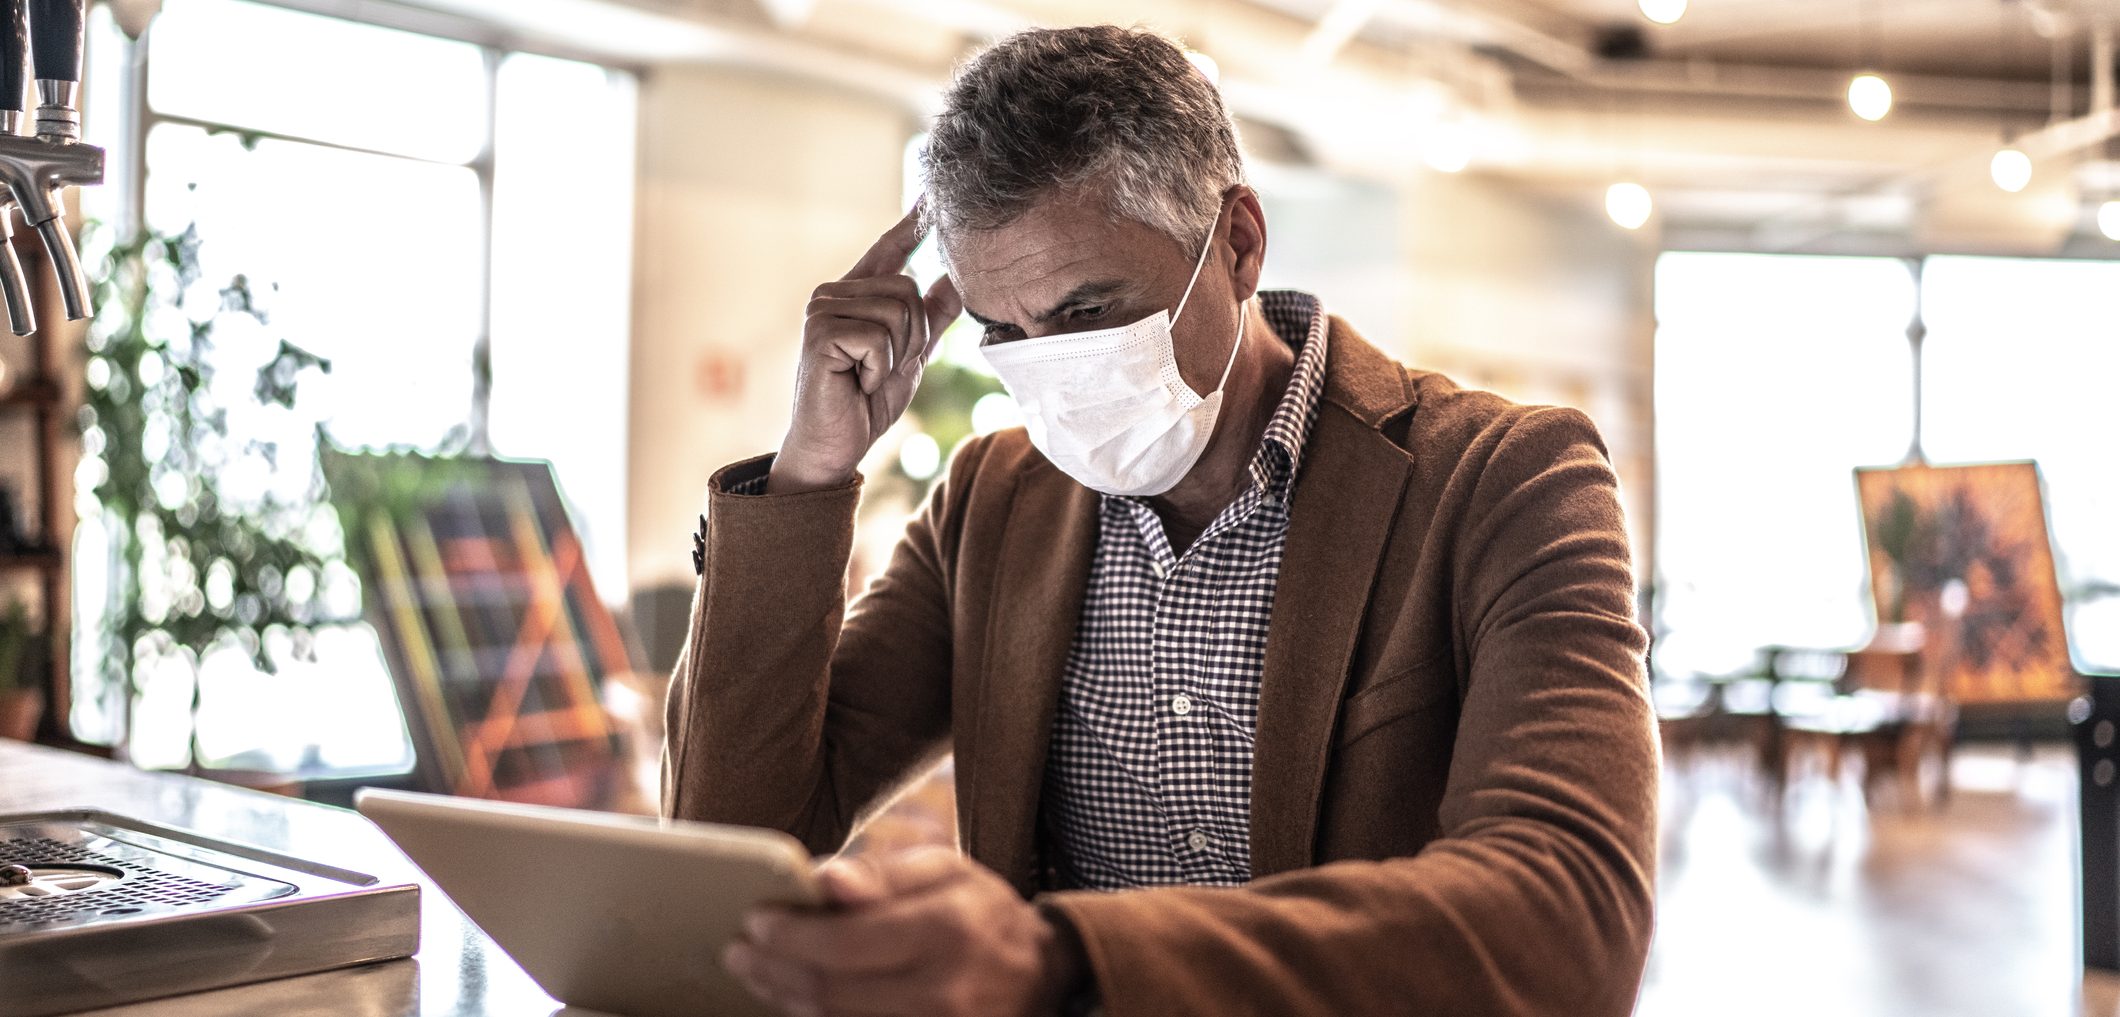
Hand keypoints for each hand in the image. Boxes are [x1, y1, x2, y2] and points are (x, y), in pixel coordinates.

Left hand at [723, 846, 1083, 1016]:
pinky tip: (795, 997)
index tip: (755, 919)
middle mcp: (942, 990)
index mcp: (946, 930)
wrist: (1041, 976)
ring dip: (784, 998)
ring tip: (758, 972)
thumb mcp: (947, 871)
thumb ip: (883, 873)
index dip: (788, 934)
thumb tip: (822, 878)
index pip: (844, 942)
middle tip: (738, 950)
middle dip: (771, 969)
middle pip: (828, 991)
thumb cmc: (982, 913)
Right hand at [770, 203, 962, 493]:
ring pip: (899, 310)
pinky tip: (857, 383)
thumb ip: (930, 320)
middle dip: (913, 337)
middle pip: (908, 289)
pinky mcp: (820, 332)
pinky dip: (880, 369)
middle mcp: (832, 295)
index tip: (929, 200)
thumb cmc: (865, 405)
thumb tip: (954, 280)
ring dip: (897, 355)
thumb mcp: (910, 357)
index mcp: (852, 297)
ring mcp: (822, 310)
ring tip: (868, 376)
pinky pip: (881, 336)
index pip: (885, 253)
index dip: (908, 227)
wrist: (833, 448)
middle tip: (883, 370)